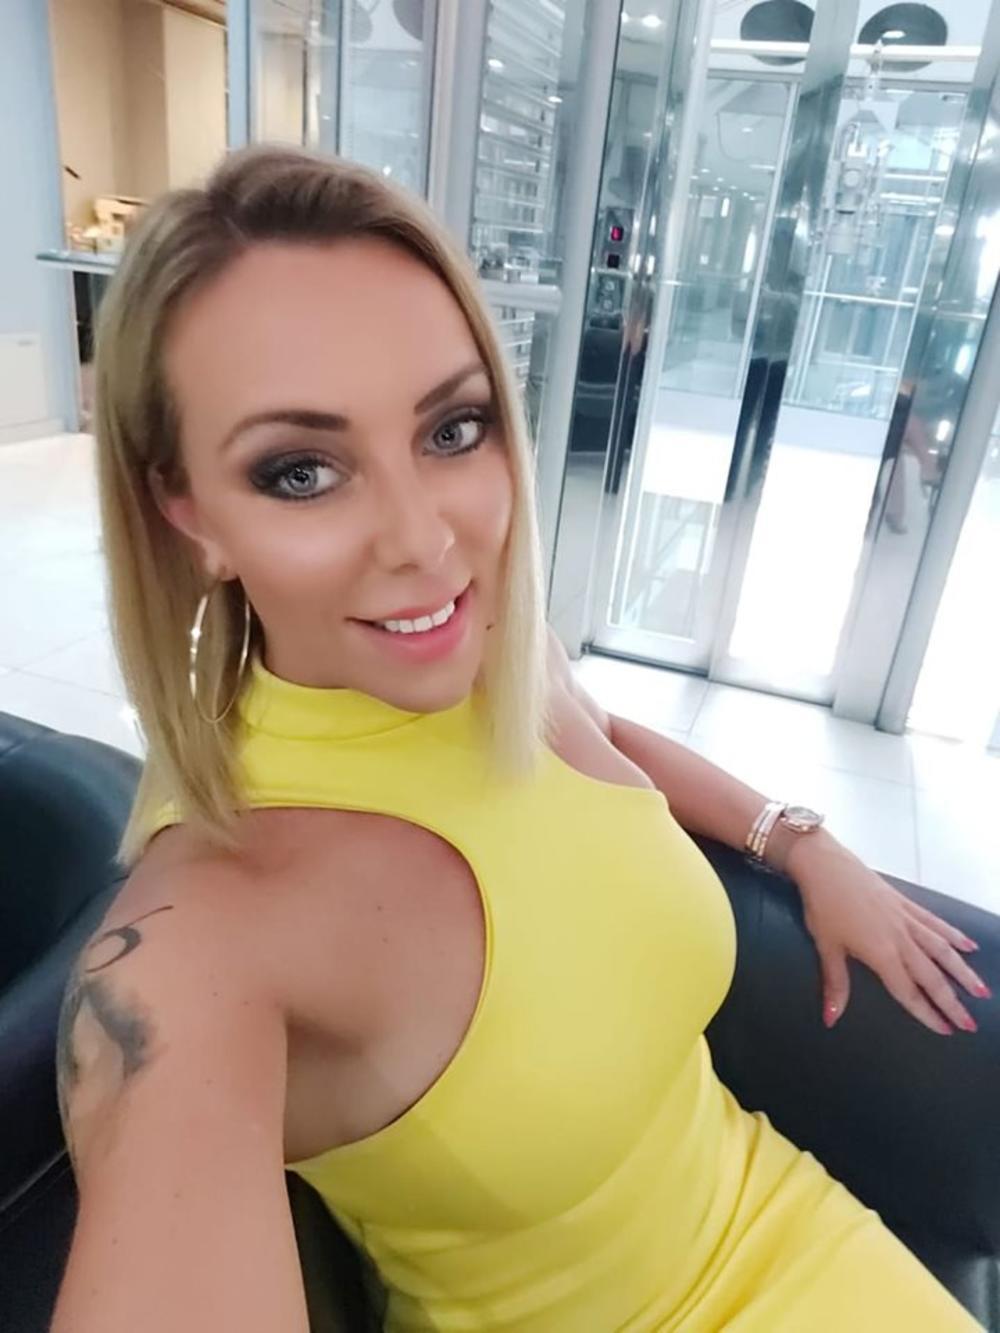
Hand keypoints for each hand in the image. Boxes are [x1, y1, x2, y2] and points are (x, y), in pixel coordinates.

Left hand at [785, 833, 992, 1035]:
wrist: (825, 864)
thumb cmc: (823, 906)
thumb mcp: (826, 947)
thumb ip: (835, 985)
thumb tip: (831, 1019)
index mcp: (882, 953)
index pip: (908, 991)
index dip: (927, 1013)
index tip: (946, 1030)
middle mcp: (901, 938)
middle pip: (932, 976)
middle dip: (952, 1002)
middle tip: (971, 1023)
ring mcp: (906, 919)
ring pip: (942, 950)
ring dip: (962, 971)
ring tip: (981, 990)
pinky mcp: (906, 903)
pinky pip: (936, 923)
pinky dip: (954, 935)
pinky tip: (968, 946)